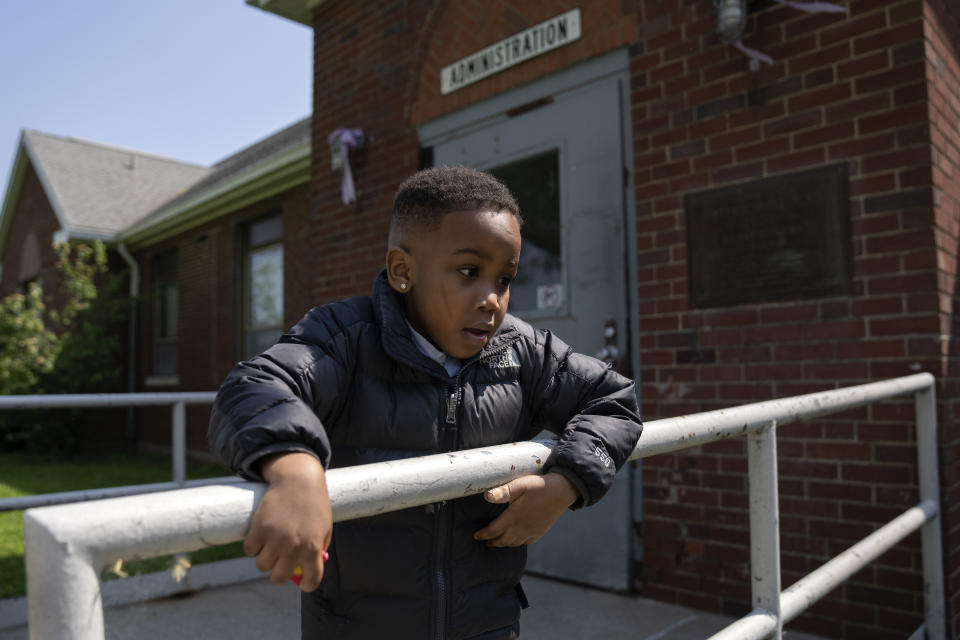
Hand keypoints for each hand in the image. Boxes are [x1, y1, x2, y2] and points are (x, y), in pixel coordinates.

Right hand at [244, 452, 331, 591]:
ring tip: (271, 544)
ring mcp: (275, 539)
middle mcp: (293, 547)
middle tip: (280, 562)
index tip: (303, 581)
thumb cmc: (314, 504)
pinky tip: (261, 534)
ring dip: (265, 558)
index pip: (312, 580)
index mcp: (313, 548)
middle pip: (278, 578)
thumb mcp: (324, 527)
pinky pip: (249, 550)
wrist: (298, 479)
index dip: (307, 583)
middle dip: (279, 572)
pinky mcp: (259, 529)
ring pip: (261, 565)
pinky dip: (253, 545)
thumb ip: (318, 549)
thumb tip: (304, 570)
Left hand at [473, 472, 578, 546]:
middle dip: (492, 542)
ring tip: (498, 542)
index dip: (483, 534)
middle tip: (485, 542)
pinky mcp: (540, 531)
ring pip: (514, 543)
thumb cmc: (538, 486)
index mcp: (513, 517)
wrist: (561, 491)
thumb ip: (503, 492)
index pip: (493, 530)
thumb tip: (486, 496)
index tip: (476, 536)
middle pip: (502, 540)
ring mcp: (531, 531)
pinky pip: (527, 542)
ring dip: (504, 544)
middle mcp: (521, 528)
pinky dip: (519, 543)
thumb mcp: (519, 485)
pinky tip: (517, 540)